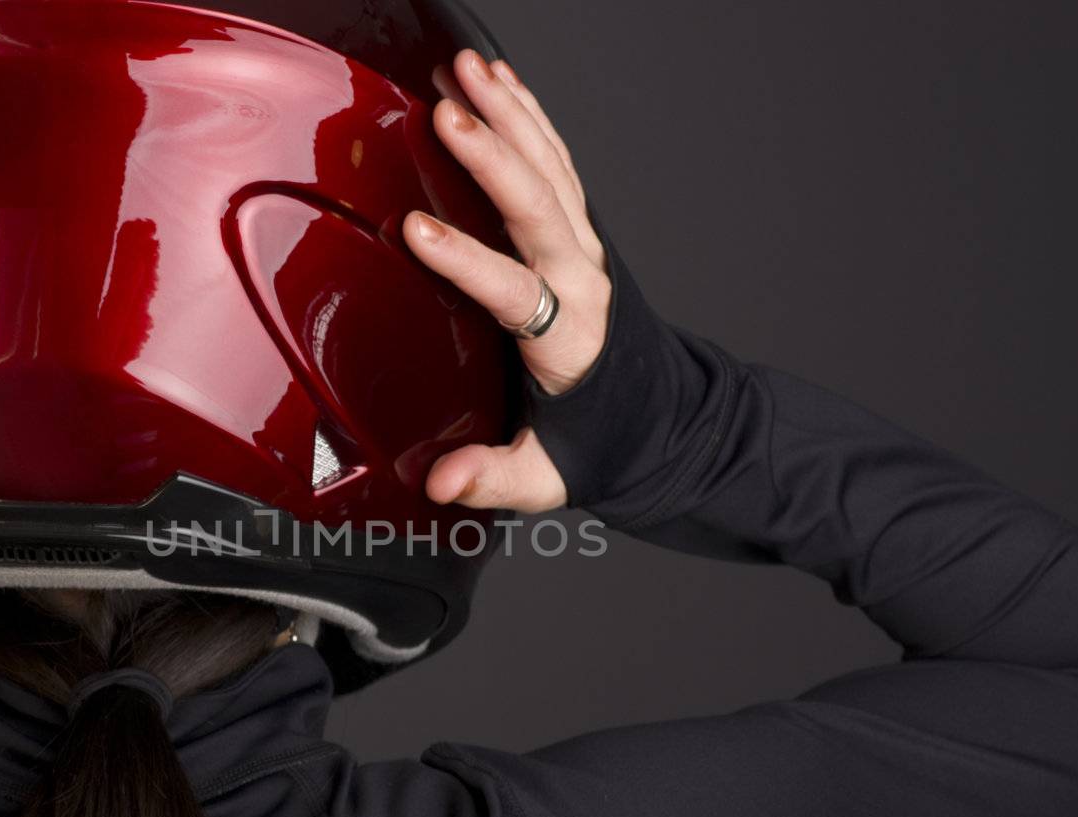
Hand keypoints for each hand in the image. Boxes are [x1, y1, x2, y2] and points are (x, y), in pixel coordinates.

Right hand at [407, 50, 612, 514]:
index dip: (466, 260)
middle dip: (494, 157)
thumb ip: (492, 479)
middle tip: (446, 115)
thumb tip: (443, 484)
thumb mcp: (545, 478)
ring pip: (550, 170)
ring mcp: (585, 252)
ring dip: (509, 116)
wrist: (661, 418)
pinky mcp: (580, 234)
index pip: (515, 292)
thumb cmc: (595, 441)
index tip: (417, 231)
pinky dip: (529, 117)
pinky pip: (558, 164)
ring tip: (466, 72)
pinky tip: (497, 81)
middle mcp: (581, 284)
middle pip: (540, 208)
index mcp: (569, 342)